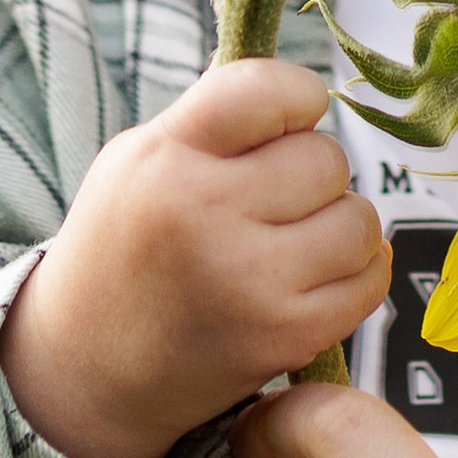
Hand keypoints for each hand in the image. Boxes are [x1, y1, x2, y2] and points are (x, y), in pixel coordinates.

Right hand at [0, 64, 388, 457]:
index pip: (269, 89)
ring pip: (359, 220)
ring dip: (337, 226)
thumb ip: (217, 119)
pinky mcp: (284, 335)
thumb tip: (308, 88)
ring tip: (290, 242)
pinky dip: (354, 275)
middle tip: (271, 203)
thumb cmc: (126, 249)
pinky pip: (370, 279)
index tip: (285, 124)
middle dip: (310, 175)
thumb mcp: (137, 161)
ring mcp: (248, 281)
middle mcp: (204, 214)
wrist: (87, 368)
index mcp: (164, 157)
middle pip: (326, 158)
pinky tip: (311, 278)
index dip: (296, 99)